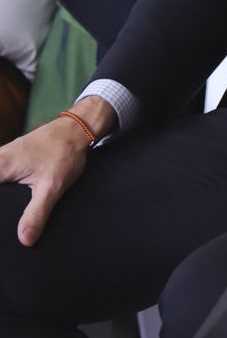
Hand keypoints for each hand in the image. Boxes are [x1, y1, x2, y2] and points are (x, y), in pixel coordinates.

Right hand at [0, 98, 112, 244]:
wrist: (77, 129)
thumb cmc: (65, 152)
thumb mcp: (52, 187)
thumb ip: (36, 214)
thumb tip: (25, 239)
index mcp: (0, 166)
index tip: (0, 212)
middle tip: (6, 212)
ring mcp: (2, 156)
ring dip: (0, 193)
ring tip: (8, 208)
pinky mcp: (10, 157)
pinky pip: (0, 173)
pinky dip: (3, 184)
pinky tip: (9, 195)